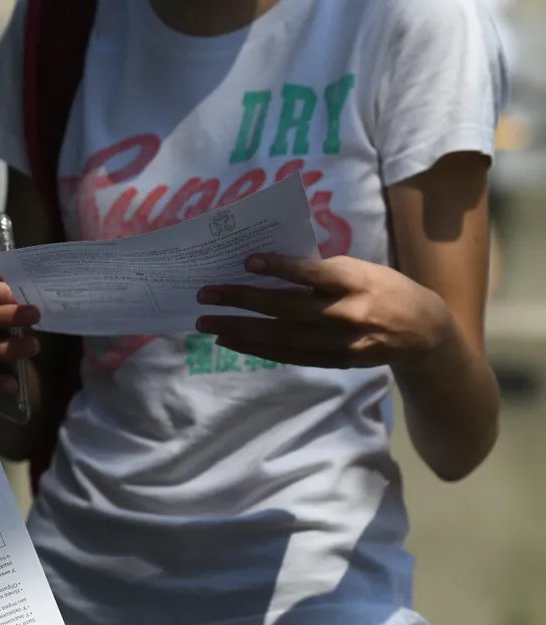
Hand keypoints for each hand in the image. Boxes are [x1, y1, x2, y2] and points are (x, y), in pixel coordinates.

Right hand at [0, 258, 40, 393]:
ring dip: (2, 348)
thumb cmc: (3, 280)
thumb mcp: (4, 269)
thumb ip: (6, 267)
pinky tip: (12, 383)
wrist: (0, 304)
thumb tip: (13, 270)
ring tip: (33, 346)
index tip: (14, 293)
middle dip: (0, 317)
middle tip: (33, 315)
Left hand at [195, 254, 455, 368]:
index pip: (312, 274)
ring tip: (207, 324)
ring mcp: (337, 342)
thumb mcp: (361, 269)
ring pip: (280, 337)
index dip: (280, 267)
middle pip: (285, 308)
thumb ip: (322, 271)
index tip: (247, 261)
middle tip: (206, 295)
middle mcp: (345, 314)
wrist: (421, 332)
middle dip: (242, 302)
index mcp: (355, 283)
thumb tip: (274, 268)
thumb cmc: (384, 289)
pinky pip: (287, 355)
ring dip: (240, 330)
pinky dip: (257, 349)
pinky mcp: (332, 361)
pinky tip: (231, 341)